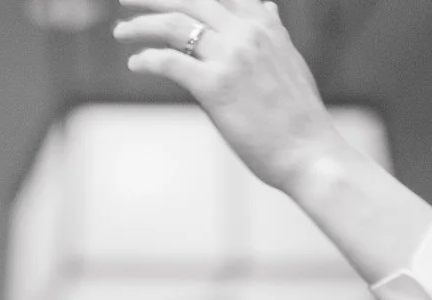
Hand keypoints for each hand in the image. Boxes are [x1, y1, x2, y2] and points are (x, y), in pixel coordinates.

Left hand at [117, 0, 346, 193]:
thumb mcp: (289, 59)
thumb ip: (271, 31)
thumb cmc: (297, 115)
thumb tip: (265, 7)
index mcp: (263, 23)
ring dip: (141, 25)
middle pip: (189, 0)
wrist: (310, 151)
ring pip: (174, 26)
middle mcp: (246, 32)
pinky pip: (170, 62)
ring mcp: (230, 58)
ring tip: (120, 31)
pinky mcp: (215, 87)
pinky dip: (147, 59)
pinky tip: (136, 63)